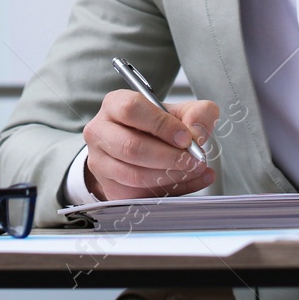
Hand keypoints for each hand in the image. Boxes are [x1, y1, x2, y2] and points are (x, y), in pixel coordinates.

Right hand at [83, 90, 217, 200]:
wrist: (137, 149)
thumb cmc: (155, 126)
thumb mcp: (179, 111)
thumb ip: (197, 113)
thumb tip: (198, 134)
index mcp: (114, 104)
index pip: (131, 110)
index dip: (161, 124)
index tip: (185, 137)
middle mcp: (100, 132)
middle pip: (131, 147)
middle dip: (169, 157)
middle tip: (194, 159)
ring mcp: (100, 163)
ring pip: (134, 175)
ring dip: (170, 176)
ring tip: (193, 170)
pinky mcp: (109, 189)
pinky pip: (140, 195)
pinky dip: (170, 191)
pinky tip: (187, 181)